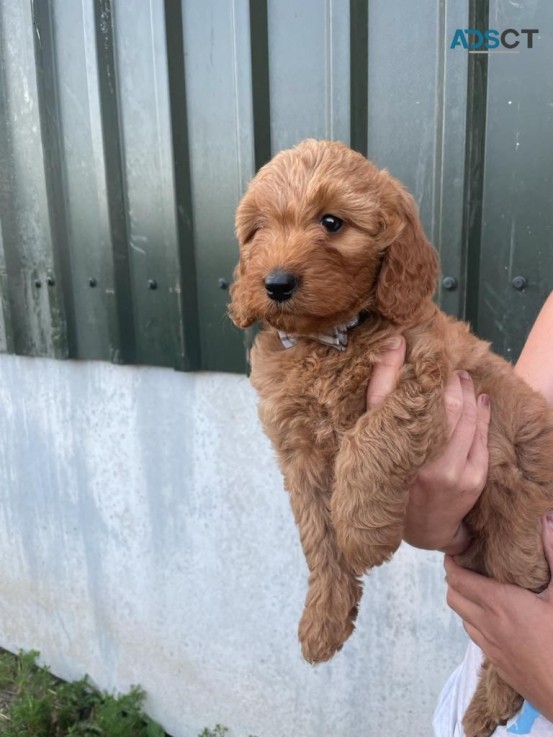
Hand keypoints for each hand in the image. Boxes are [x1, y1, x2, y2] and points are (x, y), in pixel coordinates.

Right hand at [366, 337, 490, 554]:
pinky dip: (483, 414)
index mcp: (388, 451)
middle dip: (449, 381)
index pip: (393, 398)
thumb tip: (393, 345)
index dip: (406, 369)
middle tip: (449, 368)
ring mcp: (448, 472)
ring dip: (468, 393)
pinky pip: (480, 438)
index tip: (414, 348)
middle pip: (441, 405)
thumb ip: (380, 391)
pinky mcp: (470, 480)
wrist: (420, 526)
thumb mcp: (372, 440)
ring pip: (464, 418)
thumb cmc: (391, 476)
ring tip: (464, 380)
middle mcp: (417, 462)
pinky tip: (481, 401)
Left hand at [445, 514, 552, 720]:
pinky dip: (474, 621)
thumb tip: (545, 520)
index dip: (450, 562)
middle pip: (452, 596)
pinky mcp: (497, 664)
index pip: (457, 578)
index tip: (454, 549)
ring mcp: (490, 646)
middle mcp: (487, 624)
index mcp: (499, 603)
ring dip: (463, 601)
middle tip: (466, 565)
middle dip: (453, 579)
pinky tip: (493, 618)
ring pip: (461, 617)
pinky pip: (474, 636)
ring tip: (478, 589)